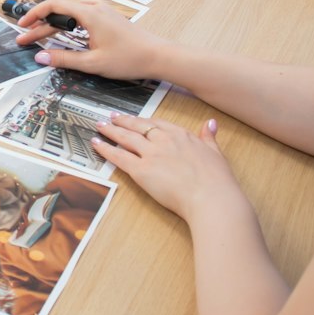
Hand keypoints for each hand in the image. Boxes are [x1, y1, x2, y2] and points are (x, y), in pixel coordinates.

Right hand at [13, 0, 165, 80]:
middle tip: (24, 39)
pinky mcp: (106, 18)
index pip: (53, 5)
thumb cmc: (129, 58)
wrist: (157, 55)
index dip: (34, 14)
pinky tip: (60, 37)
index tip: (22, 27)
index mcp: (89, 13)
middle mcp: (94, 7)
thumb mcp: (92, 63)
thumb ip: (64, 59)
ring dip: (52, 26)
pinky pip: (79, 17)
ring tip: (38, 39)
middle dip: (39, 24)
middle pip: (59, 10)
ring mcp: (101, 11)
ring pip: (68, 14)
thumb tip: (40, 57)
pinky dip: (66, 26)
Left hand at [92, 115, 240, 221]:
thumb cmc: (216, 180)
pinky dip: (106, 149)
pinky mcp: (141, 170)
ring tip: (100, 126)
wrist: (211, 197)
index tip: (134, 119)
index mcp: (181, 135)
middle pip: (138, 127)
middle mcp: (164, 140)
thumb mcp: (215, 153)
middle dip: (122, 121)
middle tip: (110, 117)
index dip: (142, 121)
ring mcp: (151, 154)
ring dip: (110, 131)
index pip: (156, 124)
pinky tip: (97, 144)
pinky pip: (119, 157)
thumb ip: (209, 137)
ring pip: (125, 138)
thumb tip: (211, 123)